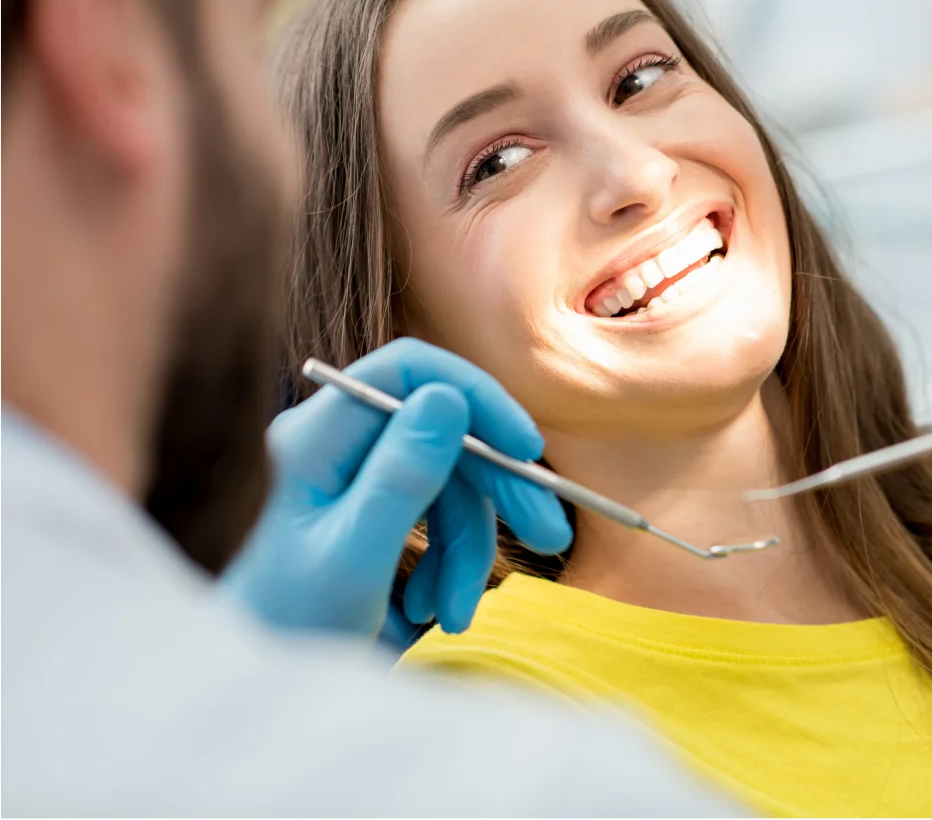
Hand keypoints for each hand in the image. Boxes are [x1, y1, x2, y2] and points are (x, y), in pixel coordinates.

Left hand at [222, 338, 571, 638]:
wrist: (252, 686)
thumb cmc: (285, 628)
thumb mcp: (353, 559)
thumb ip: (400, 477)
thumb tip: (448, 397)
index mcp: (315, 438)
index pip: (408, 372)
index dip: (476, 398)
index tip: (527, 450)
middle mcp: (332, 444)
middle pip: (440, 432)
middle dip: (495, 490)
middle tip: (551, 536)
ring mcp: (349, 476)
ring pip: (445, 483)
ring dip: (467, 550)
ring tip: (453, 616)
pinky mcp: (366, 511)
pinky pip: (431, 517)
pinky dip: (445, 564)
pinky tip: (428, 613)